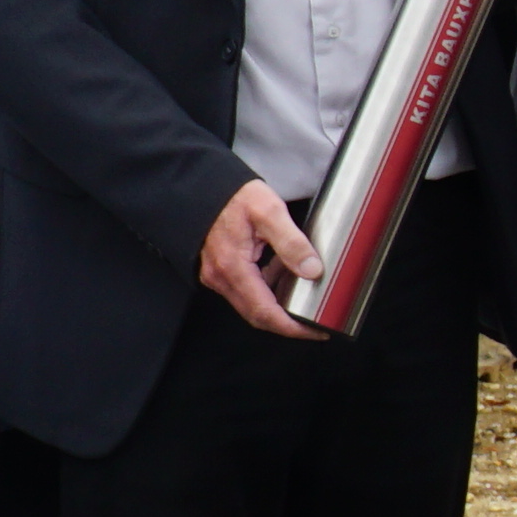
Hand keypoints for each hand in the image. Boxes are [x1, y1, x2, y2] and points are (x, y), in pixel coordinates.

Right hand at [199, 176, 325, 336]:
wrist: (201, 186)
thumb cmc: (233, 195)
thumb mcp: (269, 211)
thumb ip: (292, 242)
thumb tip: (312, 270)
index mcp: (233, 267)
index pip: (266, 312)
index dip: (292, 327)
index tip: (315, 330)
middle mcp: (221, 278)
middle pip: (257, 315)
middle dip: (287, 322)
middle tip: (314, 322)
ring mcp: (217, 275)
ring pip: (250, 303)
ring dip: (277, 303)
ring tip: (302, 291)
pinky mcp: (218, 269)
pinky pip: (244, 289)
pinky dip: (266, 288)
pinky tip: (281, 271)